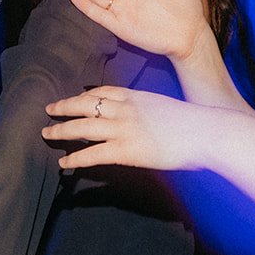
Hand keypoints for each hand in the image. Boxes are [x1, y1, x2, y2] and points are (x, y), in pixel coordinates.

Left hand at [43, 86, 217, 171]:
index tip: (75, 98)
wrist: (207, 132)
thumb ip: (152, 112)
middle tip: (49, 110)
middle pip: (85, 104)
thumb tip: (149, 121)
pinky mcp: (126, 150)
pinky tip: (65, 162)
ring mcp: (124, 128)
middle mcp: (125, 109)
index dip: (85, 95)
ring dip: (62, 130)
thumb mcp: (167, 108)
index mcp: (137, 96)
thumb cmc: (195, 123)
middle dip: (65, 107)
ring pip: (83, 126)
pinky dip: (76, 157)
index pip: (103, 91)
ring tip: (47, 133)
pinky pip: (93, 153)